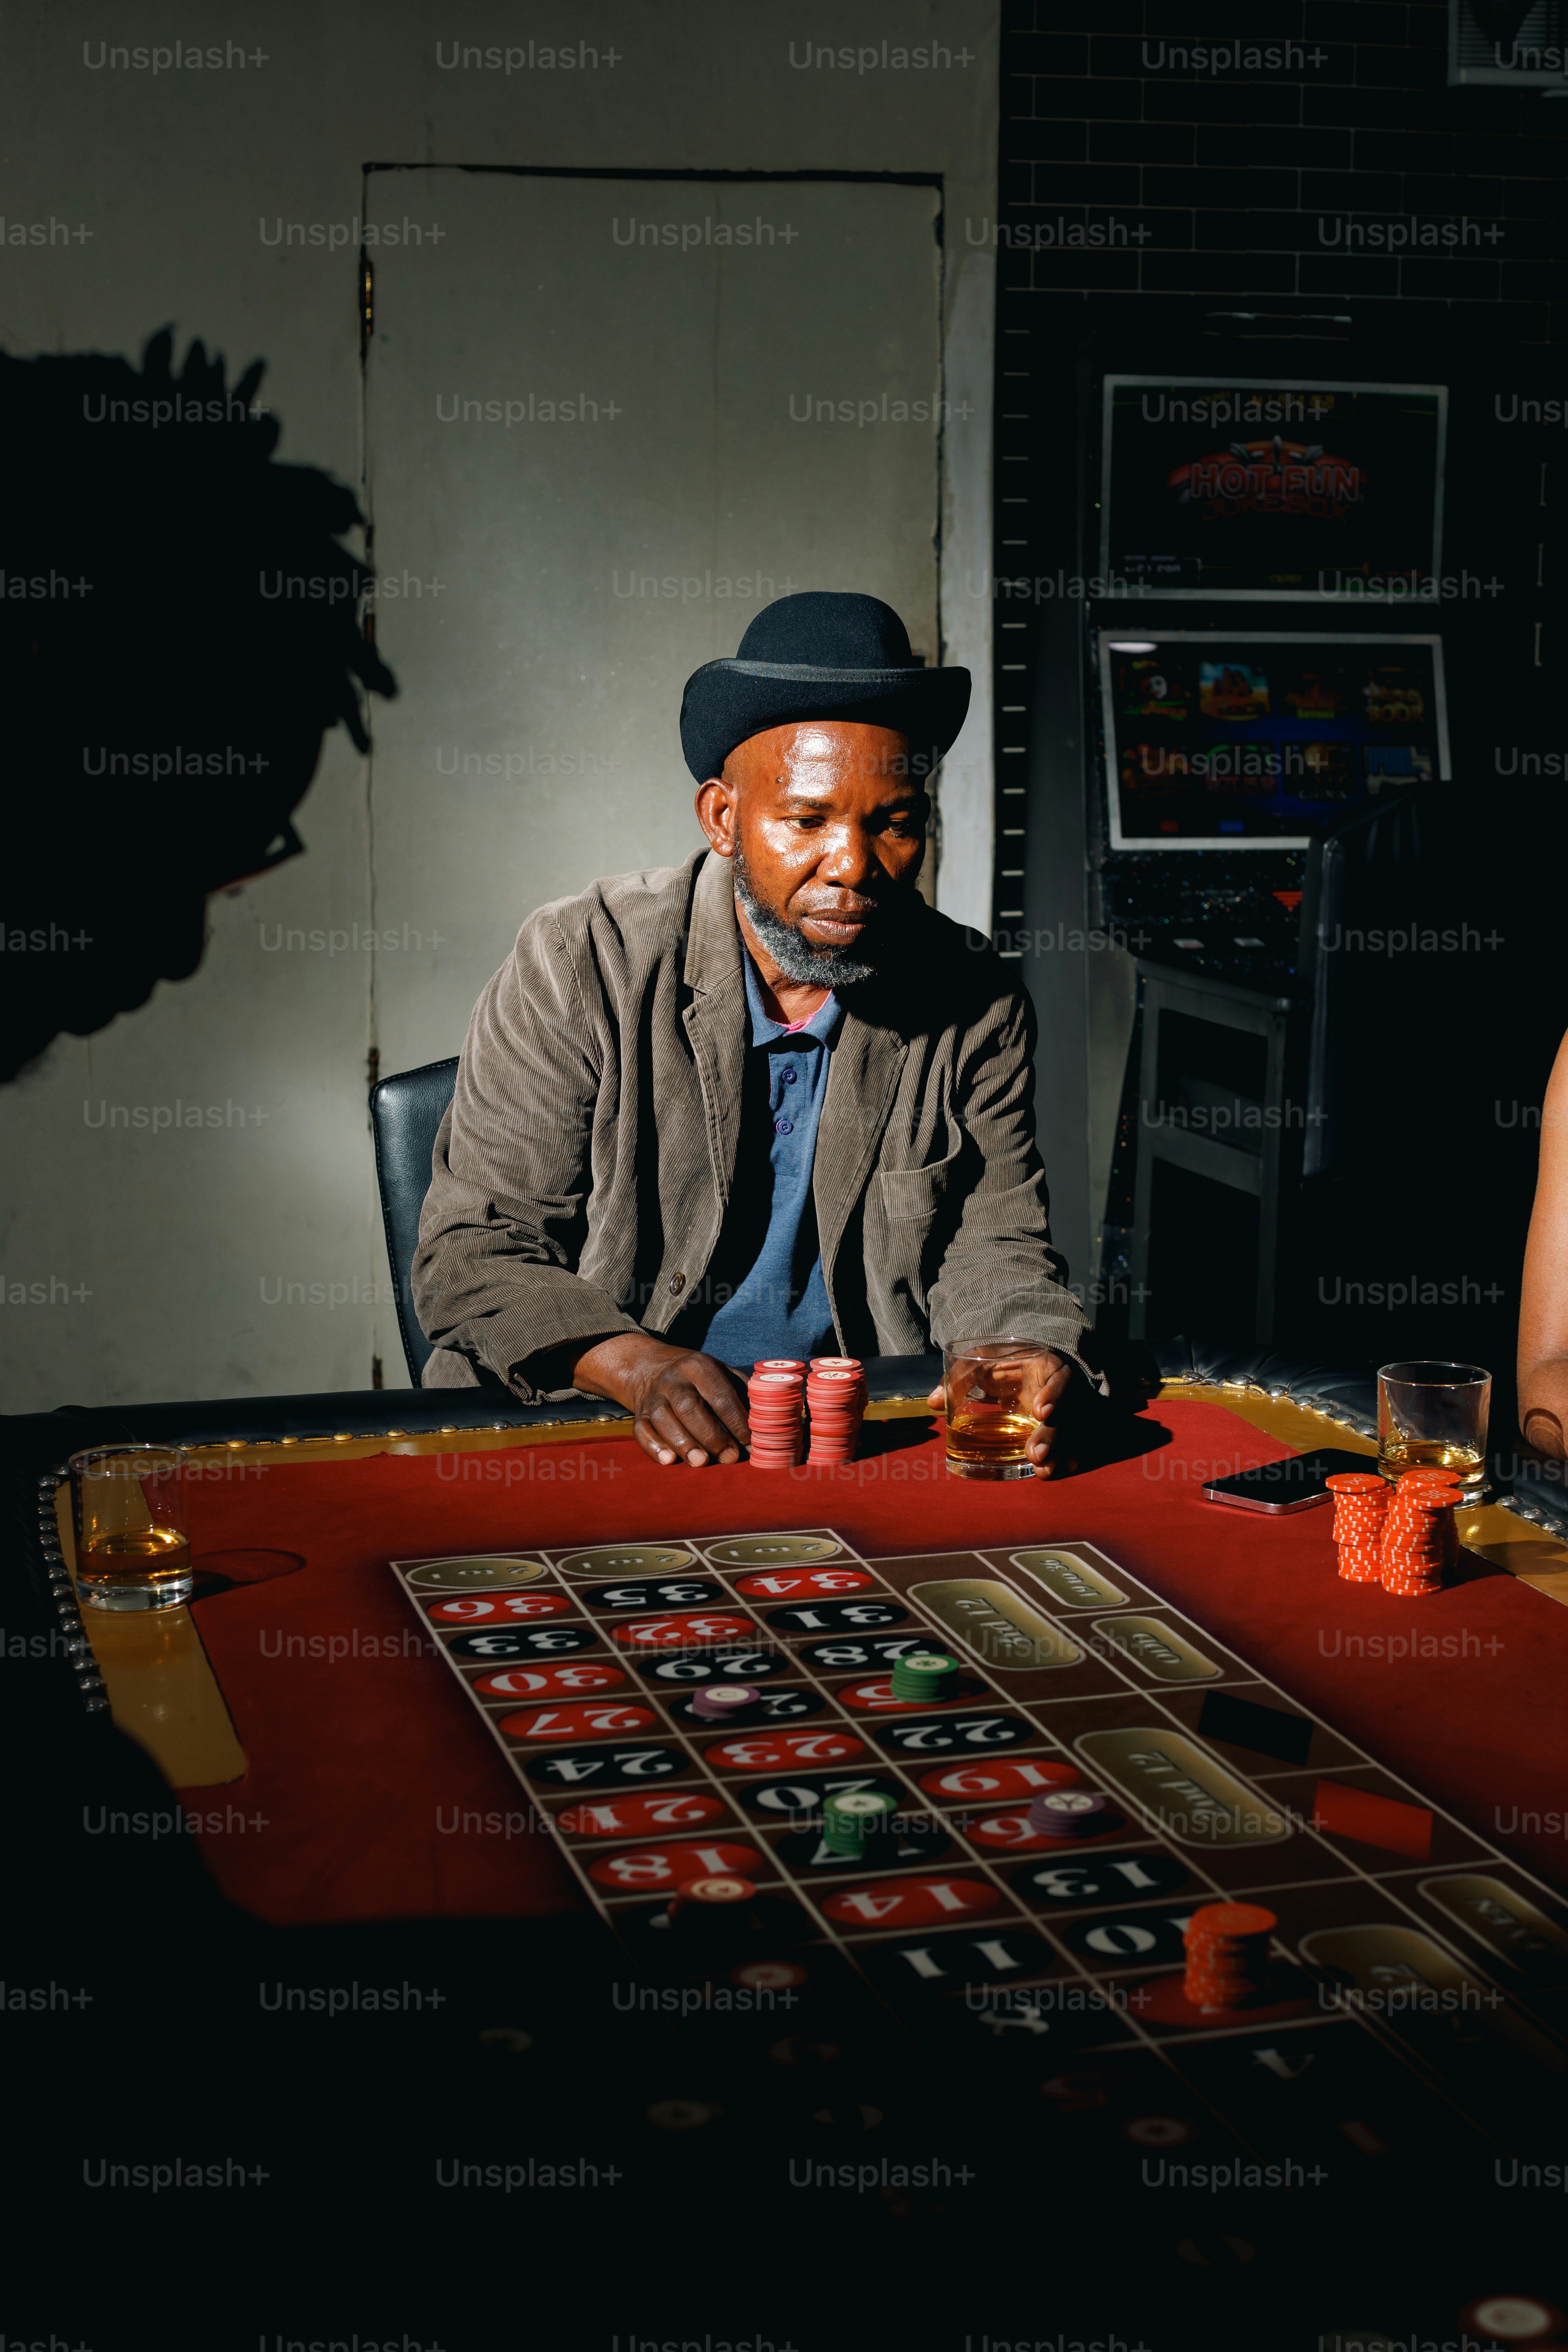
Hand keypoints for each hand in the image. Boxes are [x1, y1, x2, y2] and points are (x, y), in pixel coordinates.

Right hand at [567, 1332, 749, 1466]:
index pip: (721, 1396)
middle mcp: (673, 1380)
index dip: (737, 1421)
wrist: (650, 1367)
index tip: (751, 1442)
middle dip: (711, 1435)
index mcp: (699, 1366)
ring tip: (701, 1462)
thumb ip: (743, 1394)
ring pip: (664, 1420)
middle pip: (689, 1407)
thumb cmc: (699, 1378)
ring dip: (684, 1443)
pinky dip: (654, 1448)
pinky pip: (642, 1432)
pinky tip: (669, 1461)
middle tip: (729, 1457)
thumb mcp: (721, 1373)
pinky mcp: (639, 1415)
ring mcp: (653, 1398)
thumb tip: (769, 1422)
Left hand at [927, 1349, 1078, 1480]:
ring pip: (1071, 1432)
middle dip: (1051, 1435)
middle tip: (1035, 1454)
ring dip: (1059, 1452)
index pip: (1059, 1379)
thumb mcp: (983, 1359)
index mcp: (1047, 1367)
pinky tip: (1062, 1469)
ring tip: (1042, 1471)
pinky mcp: (1063, 1426)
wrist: (1028, 1363)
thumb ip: (961, 1377)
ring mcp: (1064, 1410)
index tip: (1040, 1412)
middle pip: (1067, 1413)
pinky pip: (1073, 1442)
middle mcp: (1061, 1391)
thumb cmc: (1004, 1360)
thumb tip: (932, 1402)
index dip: (1053, 1394)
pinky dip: (1069, 1456)